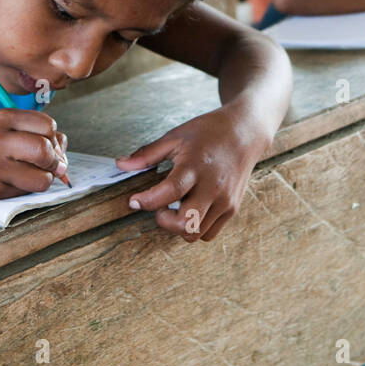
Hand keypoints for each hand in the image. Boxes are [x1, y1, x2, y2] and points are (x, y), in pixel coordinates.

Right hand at [0, 108, 68, 199]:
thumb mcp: (2, 124)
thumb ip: (33, 131)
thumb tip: (63, 153)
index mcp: (2, 118)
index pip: (47, 126)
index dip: (54, 137)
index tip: (49, 144)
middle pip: (44, 151)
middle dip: (54, 160)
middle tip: (48, 164)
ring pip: (41, 179)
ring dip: (45, 178)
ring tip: (34, 174)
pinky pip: (26, 192)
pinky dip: (27, 188)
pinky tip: (15, 181)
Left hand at [116, 103, 269, 242]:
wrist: (245, 132)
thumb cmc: (208, 132)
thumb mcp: (175, 137)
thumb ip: (147, 154)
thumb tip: (120, 164)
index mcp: (196, 166)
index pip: (169, 193)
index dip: (147, 201)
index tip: (134, 201)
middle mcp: (212, 187)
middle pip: (185, 223)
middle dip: (164, 221)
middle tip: (158, 207)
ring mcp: (225, 200)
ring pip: (196, 233)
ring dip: (178, 227)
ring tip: (174, 209)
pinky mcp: (232, 208)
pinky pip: (209, 233)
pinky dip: (195, 228)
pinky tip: (189, 210)